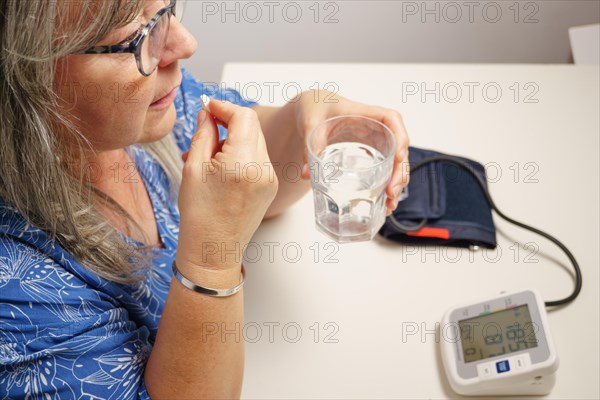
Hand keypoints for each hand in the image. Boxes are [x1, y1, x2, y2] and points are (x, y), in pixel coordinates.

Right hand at [177, 101, 278, 272]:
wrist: (213, 249)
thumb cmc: (199, 214)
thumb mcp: (193, 168)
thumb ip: (203, 134)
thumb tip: (208, 113)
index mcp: (243, 163)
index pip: (243, 116)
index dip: (224, 107)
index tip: (208, 107)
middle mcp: (263, 169)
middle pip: (252, 127)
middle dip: (229, 123)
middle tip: (205, 129)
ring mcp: (270, 178)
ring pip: (255, 142)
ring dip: (234, 140)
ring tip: (209, 156)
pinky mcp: (271, 186)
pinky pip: (258, 159)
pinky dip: (241, 155)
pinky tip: (222, 168)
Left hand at [295, 90, 409, 215]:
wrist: (312, 109)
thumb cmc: (315, 108)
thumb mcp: (311, 123)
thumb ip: (309, 146)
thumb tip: (307, 175)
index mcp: (365, 113)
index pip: (392, 119)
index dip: (399, 138)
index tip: (397, 158)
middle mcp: (376, 127)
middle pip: (398, 147)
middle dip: (400, 171)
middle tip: (391, 194)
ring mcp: (376, 141)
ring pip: (395, 162)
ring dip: (397, 183)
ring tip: (389, 205)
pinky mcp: (370, 153)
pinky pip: (385, 168)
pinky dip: (386, 185)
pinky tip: (384, 204)